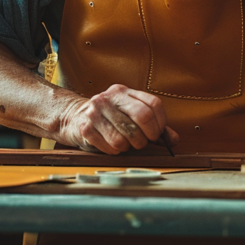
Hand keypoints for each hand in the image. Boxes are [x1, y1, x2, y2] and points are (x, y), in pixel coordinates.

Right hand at [61, 84, 178, 153]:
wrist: (71, 117)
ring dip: (129, 146)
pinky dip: (114, 151)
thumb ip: (153, 126)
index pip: (153, 104)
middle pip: (143, 117)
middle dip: (147, 137)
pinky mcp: (85, 127)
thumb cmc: (106, 119)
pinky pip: (110, 146)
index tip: (156, 135)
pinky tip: (110, 146)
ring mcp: (96, 111)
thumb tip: (174, 140)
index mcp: (124, 92)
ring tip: (124, 144)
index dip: (160, 124)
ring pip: (126, 137)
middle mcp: (110, 98)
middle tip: (143, 143)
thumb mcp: (129, 116)